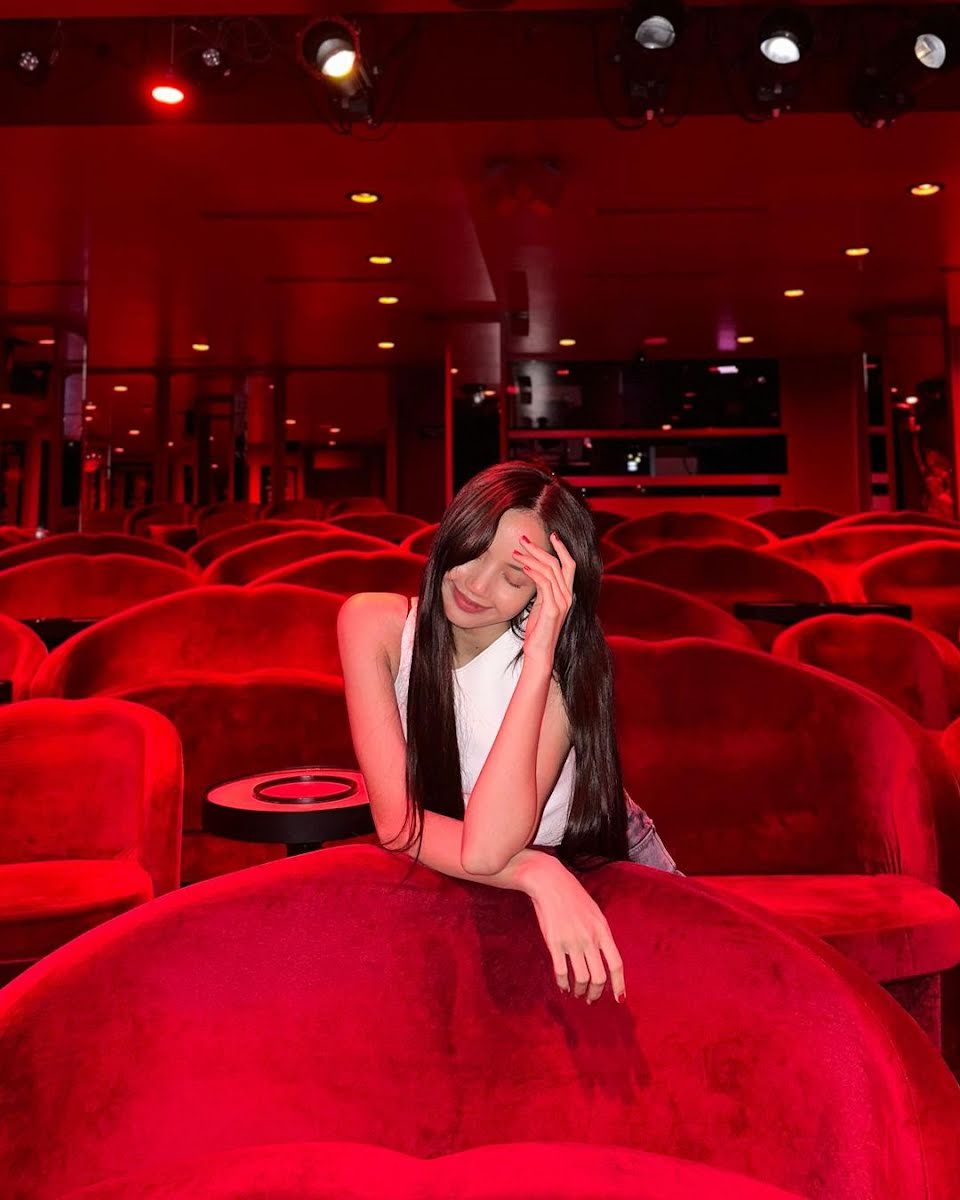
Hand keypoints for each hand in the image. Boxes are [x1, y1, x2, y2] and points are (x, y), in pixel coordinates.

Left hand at [512, 530, 575, 666]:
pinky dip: (534, 572)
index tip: (551, 534)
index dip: (562, 548)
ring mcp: (562, 603)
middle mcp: (567, 596)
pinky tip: (522, 566)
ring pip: (551, 571)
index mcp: (566, 594)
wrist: (539, 654)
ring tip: (517, 551)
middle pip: (560, 563)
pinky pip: (545, 584)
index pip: (569, 565)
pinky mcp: (553, 610)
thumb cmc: (538, 632)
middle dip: (542, 548)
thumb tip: (533, 573)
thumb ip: (542, 591)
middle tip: (524, 538)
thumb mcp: (540, 606)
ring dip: (532, 558)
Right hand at [515, 852, 625, 1003]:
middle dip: (596, 993)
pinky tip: (564, 987)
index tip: (619, 998)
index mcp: (603, 930)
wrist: (550, 883)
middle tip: (591, 998)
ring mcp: (572, 941)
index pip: (616, 964)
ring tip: (577, 993)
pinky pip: (561, 972)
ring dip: (580, 990)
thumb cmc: (573, 897)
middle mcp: (590, 938)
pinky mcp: (554, 943)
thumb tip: (604, 959)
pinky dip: (564, 984)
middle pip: (599, 977)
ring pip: (581, 978)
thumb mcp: (595, 914)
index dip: (619, 984)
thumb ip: (601, 935)